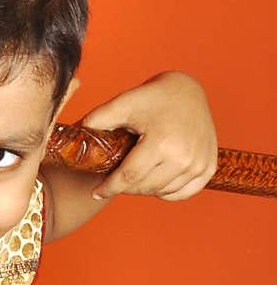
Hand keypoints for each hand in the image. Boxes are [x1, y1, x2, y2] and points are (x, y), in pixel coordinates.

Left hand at [80, 71, 217, 200]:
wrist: (187, 91)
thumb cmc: (152, 97)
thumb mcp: (122, 104)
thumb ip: (97, 120)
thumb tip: (75, 136)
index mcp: (163, 143)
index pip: (129, 177)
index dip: (109, 187)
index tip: (96, 192)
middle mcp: (185, 157)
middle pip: (145, 187)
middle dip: (124, 187)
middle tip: (112, 180)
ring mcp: (200, 164)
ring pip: (162, 192)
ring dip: (143, 189)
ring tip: (131, 177)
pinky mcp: (208, 168)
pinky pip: (182, 193)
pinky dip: (165, 192)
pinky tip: (152, 182)